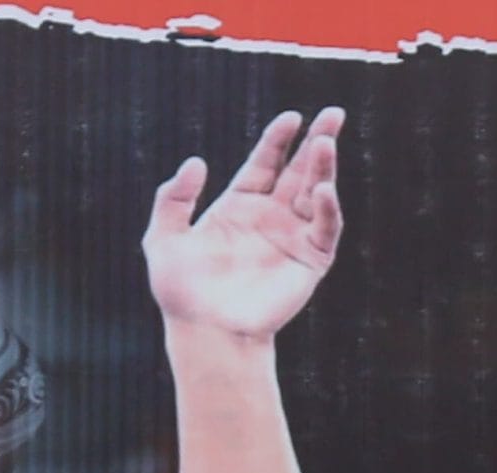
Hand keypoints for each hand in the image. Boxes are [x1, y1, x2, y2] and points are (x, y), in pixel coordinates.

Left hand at [144, 108, 343, 343]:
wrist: (205, 333)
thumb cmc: (182, 294)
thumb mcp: (162, 241)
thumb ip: (172, 199)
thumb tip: (196, 163)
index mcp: (240, 205)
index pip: (265, 162)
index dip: (278, 138)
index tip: (290, 118)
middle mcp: (270, 217)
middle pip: (299, 170)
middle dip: (317, 141)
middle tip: (333, 114)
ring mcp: (291, 238)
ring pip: (316, 192)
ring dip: (324, 167)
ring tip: (326, 142)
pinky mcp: (309, 262)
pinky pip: (325, 229)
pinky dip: (327, 209)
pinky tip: (321, 191)